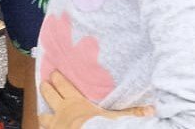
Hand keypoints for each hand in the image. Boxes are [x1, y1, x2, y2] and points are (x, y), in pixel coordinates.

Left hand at [39, 72, 153, 127]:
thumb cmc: (100, 127)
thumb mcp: (119, 119)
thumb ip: (133, 113)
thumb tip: (152, 109)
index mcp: (75, 101)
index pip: (62, 84)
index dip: (57, 77)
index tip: (54, 72)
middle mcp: (62, 111)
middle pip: (47, 93)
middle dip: (45, 88)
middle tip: (44, 85)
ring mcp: (55, 125)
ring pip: (42, 117)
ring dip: (43, 116)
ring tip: (43, 115)